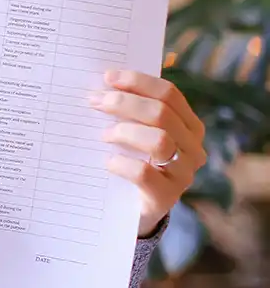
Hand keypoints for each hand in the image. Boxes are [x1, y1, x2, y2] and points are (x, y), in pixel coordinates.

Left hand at [90, 69, 205, 236]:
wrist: (132, 210)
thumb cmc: (132, 161)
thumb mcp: (135, 133)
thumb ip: (129, 111)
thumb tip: (102, 83)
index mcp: (188, 125)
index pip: (169, 94)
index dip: (138, 81)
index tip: (108, 77)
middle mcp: (192, 148)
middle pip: (162, 113)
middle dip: (124, 102)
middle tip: (95, 101)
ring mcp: (183, 174)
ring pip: (159, 140)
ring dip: (125, 131)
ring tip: (103, 135)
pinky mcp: (166, 197)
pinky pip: (144, 173)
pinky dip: (121, 163)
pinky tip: (108, 162)